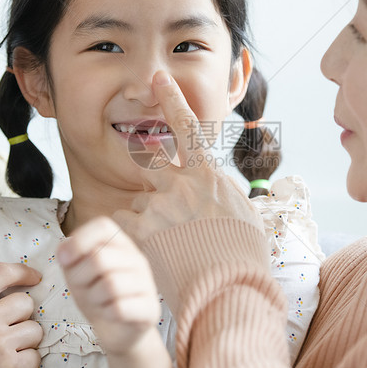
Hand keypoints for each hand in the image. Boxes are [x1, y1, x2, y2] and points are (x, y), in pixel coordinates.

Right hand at [0, 262, 42, 367]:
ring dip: (26, 337)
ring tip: (9, 345)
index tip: (33, 277)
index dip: (23, 272)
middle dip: (21, 312)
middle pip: (25, 302)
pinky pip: (35, 355)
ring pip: (35, 329)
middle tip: (9, 324)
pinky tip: (11, 363)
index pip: (1, 273)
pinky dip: (27, 359)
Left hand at [57, 216, 160, 354]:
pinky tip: (111, 314)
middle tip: (84, 289)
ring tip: (99, 302)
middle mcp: (137, 259)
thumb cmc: (97, 296)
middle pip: (100, 258)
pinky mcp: (150, 309)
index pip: (103, 226)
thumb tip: (65, 253)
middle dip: (81, 278)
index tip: (64, 261)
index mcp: (120, 244)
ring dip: (94, 298)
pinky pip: (120, 308)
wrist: (118, 330)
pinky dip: (107, 314)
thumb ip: (69, 256)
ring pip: (110, 285)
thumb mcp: (77, 272)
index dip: (79, 241)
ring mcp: (147, 283)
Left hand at [114, 70, 262, 241]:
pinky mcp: (142, 231)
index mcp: (208, 176)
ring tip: (167, 246)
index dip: (172, 100)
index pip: (188, 128)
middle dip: (148, 171)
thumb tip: (215, 185)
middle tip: (159, 194)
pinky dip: (129, 235)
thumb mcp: (244, 213)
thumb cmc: (243, 255)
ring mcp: (159, 206)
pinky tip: (148, 250)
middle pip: (150, 162)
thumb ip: (223, 192)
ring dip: (145, 218)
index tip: (159, 79)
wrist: (228, 288)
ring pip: (138, 202)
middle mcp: (181, 184)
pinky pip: (122, 222)